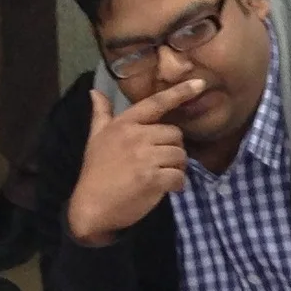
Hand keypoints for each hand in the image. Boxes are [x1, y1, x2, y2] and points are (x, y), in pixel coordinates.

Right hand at [63, 79, 205, 245]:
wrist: (91, 207)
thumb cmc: (95, 172)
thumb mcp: (94, 138)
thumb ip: (100, 114)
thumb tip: (95, 91)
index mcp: (124, 124)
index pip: (156, 103)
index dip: (180, 92)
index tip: (200, 83)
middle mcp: (136, 136)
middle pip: (175, 134)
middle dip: (173, 148)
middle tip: (161, 162)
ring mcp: (145, 158)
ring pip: (180, 155)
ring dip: (176, 168)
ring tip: (163, 176)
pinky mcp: (153, 179)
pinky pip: (179, 176)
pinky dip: (178, 185)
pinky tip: (167, 189)